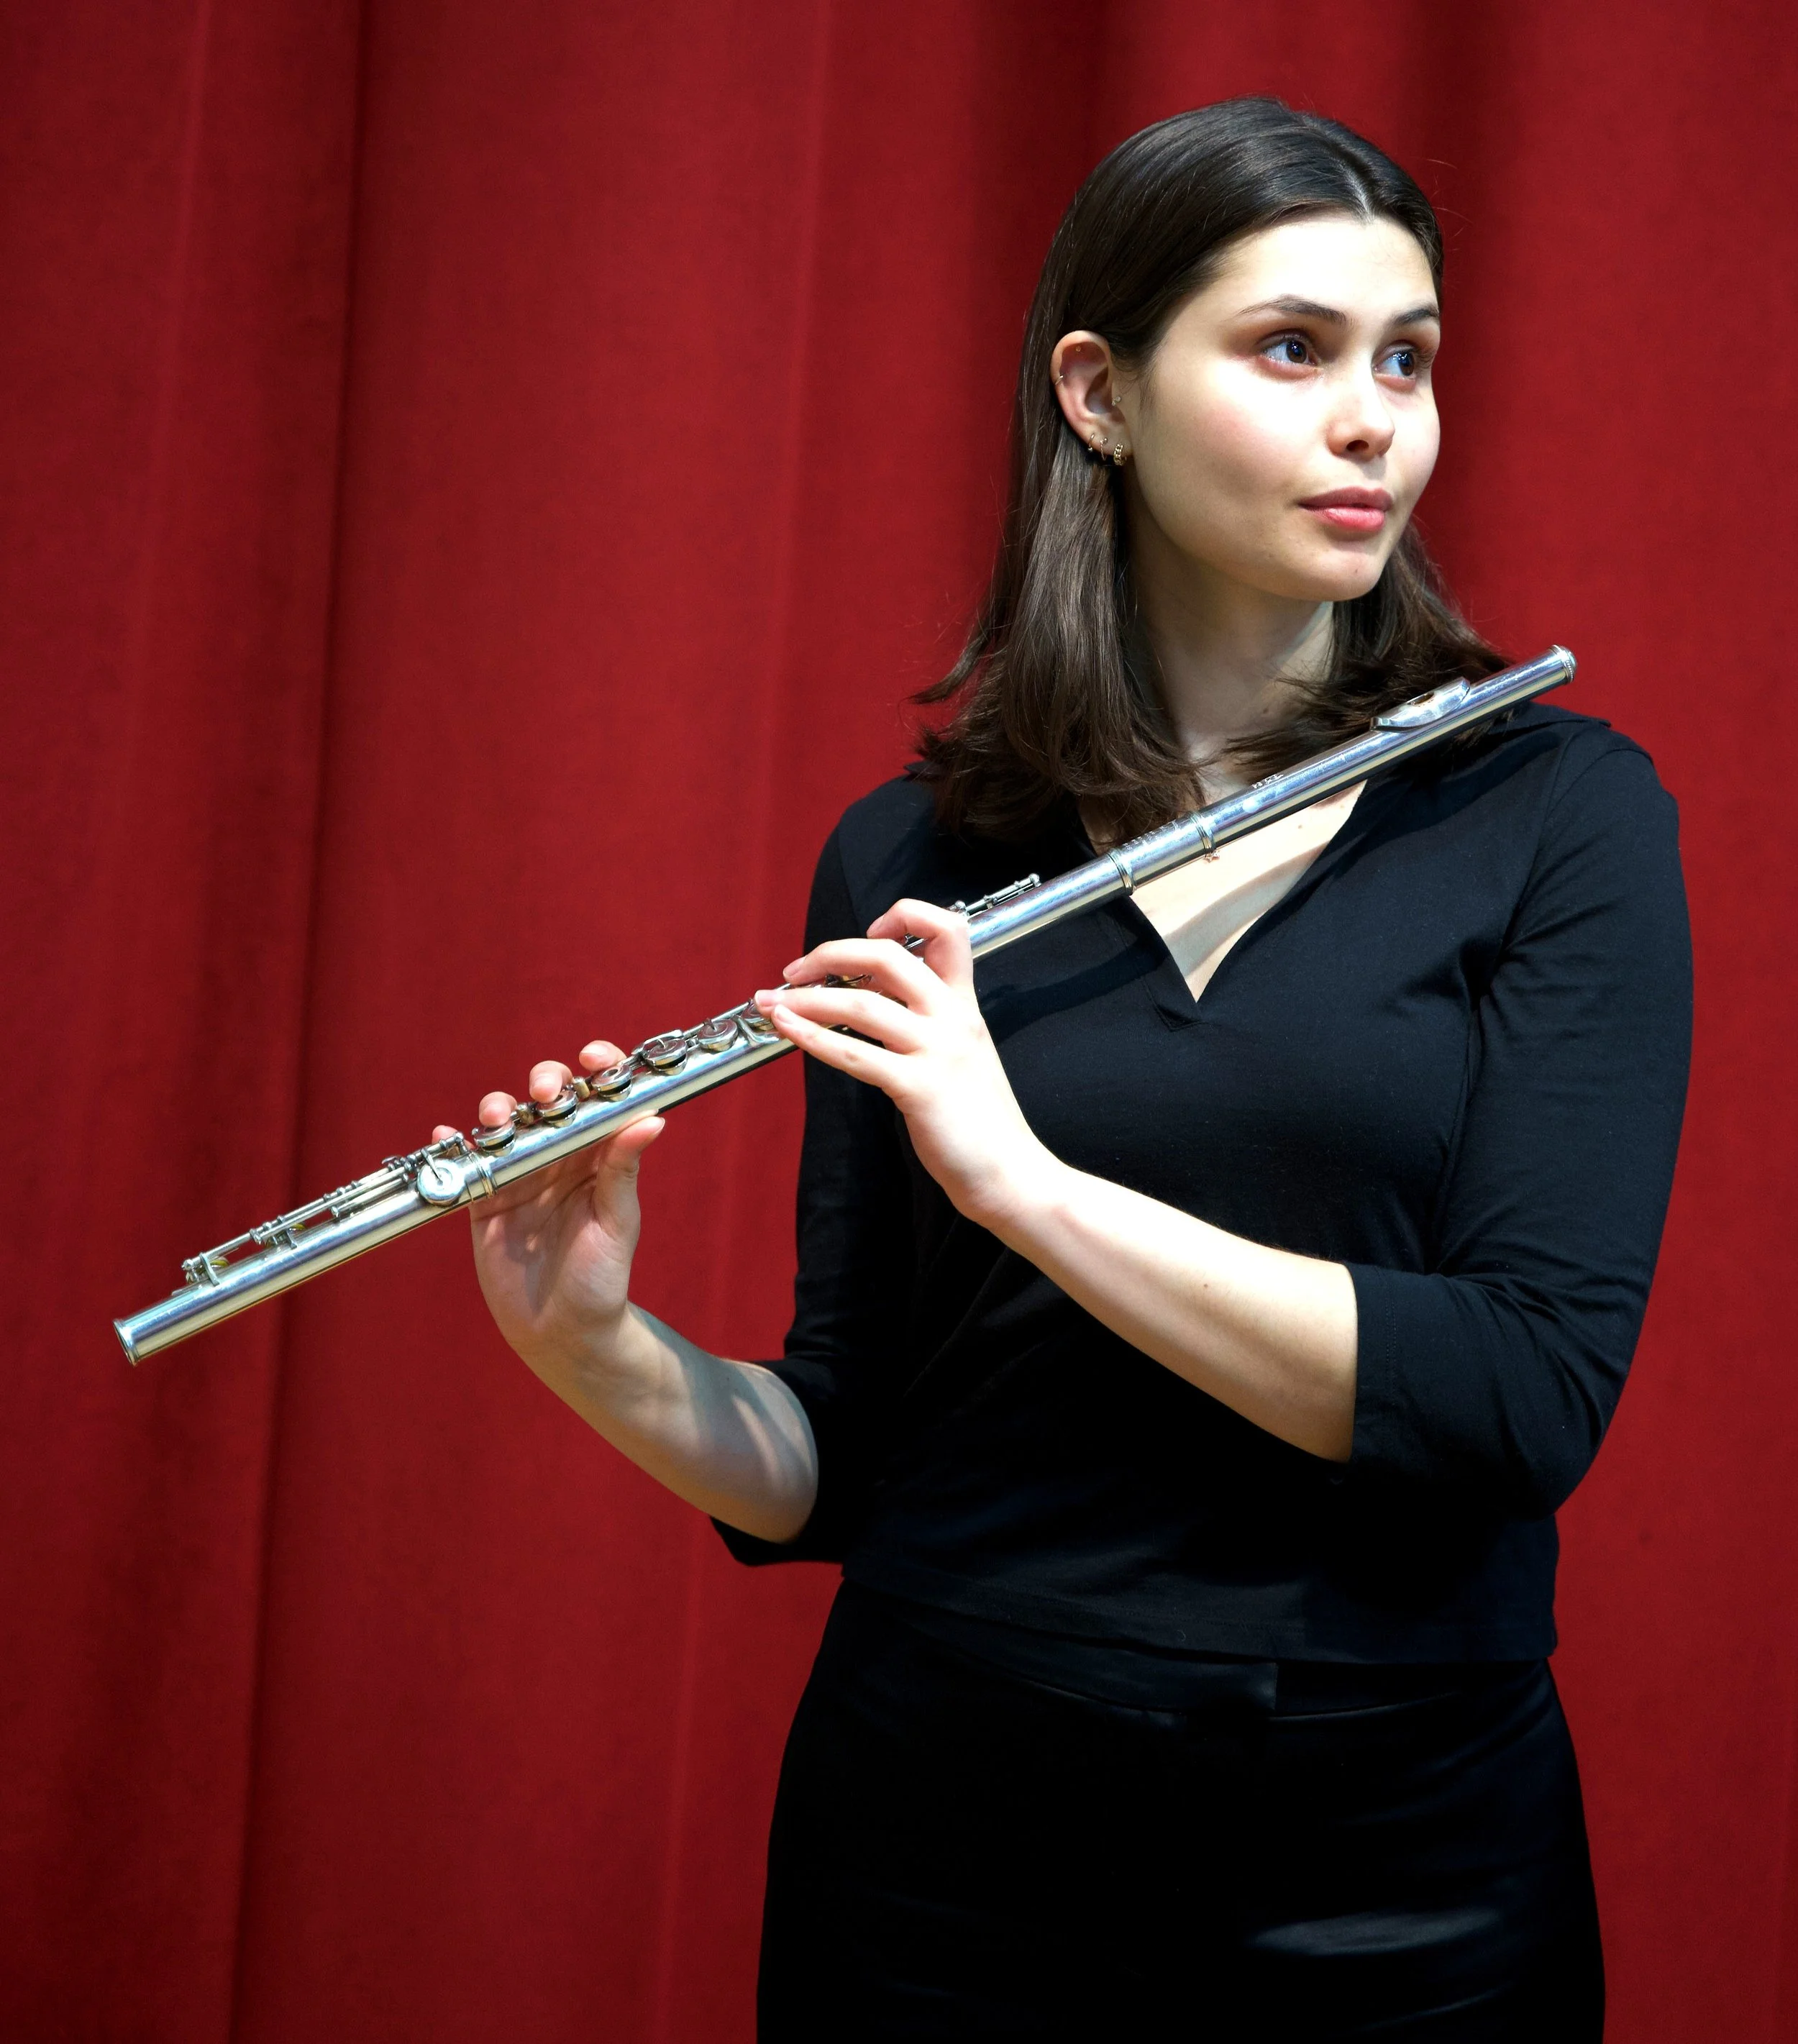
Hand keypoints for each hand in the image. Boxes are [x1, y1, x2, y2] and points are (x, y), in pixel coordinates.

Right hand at [433, 1039, 663, 1377]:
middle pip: (547, 1098)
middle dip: (544, 1082)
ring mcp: (519, 1175)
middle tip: (544, 1093)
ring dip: (496, 1110)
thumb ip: (623, 1170)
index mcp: (597, 1154)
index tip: (593, 1059)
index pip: (598, 1097)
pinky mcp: (484, 1200)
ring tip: (496, 1121)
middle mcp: (558, 1156)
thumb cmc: (601, 1279)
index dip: (597, 1067)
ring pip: (503, 1124)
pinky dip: (450, 1147)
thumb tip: (653, 1118)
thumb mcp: (616, 1223)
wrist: (561, 1332)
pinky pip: (464, 1166)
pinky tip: (445, 1136)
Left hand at [755, 899, 1058, 1231]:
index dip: (903, 916)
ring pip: (861, 1005)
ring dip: (806, 998)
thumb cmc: (978, 1119)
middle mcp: (953, 1019)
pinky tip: (787, 1029)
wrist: (1010, 1173)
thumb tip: (868, 991)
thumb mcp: (960, 1051)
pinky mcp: (919, 1089)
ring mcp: (937, 1052)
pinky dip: (812, 1037)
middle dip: (830, 954)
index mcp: (964, 1004)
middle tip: (794, 970)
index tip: (866, 935)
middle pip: (889, 956)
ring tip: (771, 1002)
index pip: (947, 928)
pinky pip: (855, 1054)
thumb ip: (925, 1017)